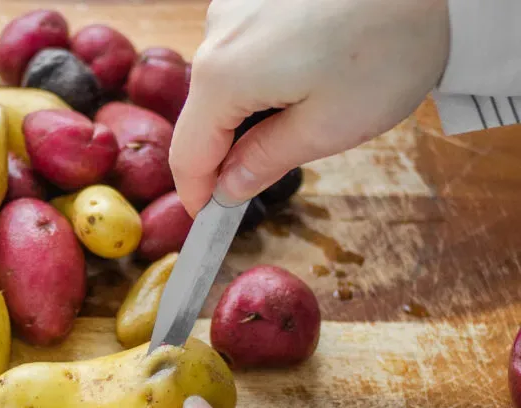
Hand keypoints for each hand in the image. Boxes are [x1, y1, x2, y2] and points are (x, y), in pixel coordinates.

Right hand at [170, 0, 449, 212]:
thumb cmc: (389, 47)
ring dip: (249, 108)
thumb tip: (228, 187)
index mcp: (223, 75)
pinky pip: (243, 47)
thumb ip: (266, 160)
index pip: (187, 153)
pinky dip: (262, 72)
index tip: (209, 217)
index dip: (196, 192)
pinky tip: (307, 71)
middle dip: (227, 150)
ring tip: (307, 111)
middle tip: (265, 176)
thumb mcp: (328, 127)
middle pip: (202, 114)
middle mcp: (215, 34)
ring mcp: (234, 6)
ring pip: (223, 80)